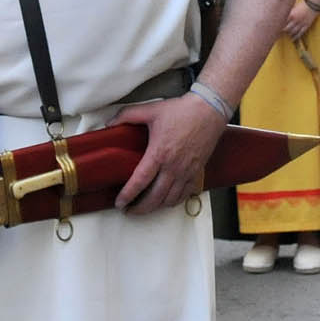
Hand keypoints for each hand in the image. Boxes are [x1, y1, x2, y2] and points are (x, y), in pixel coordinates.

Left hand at [113, 94, 226, 211]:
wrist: (209, 111)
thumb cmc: (182, 111)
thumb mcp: (150, 110)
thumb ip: (127, 115)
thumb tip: (109, 123)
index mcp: (159, 153)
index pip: (140, 181)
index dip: (128, 195)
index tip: (120, 203)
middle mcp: (173, 166)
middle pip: (154, 197)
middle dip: (139, 208)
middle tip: (128, 210)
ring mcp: (187, 171)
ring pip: (170, 200)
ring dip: (155, 208)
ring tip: (144, 208)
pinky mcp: (197, 172)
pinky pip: (185, 195)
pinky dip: (174, 202)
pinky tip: (166, 201)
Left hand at [281, 0, 319, 41]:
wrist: (313, 2)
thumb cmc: (302, 3)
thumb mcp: (293, 6)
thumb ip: (287, 11)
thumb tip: (280, 14)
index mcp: (291, 14)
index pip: (282, 22)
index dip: (277, 26)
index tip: (273, 29)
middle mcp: (295, 20)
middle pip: (286, 29)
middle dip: (281, 32)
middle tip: (277, 35)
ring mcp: (301, 23)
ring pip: (293, 32)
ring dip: (288, 34)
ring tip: (285, 36)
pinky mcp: (306, 25)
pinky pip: (300, 33)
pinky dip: (296, 37)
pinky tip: (292, 39)